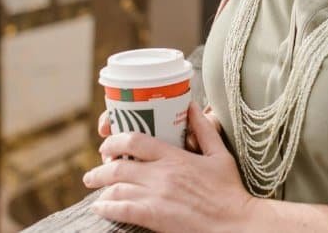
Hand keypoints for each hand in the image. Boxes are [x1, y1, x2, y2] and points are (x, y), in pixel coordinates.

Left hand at [84, 102, 255, 231]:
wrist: (235, 222)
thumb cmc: (229, 190)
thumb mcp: (219, 154)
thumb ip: (203, 129)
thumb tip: (191, 106)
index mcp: (175, 157)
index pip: (135, 141)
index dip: (114, 141)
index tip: (107, 146)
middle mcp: (161, 174)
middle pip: (118, 167)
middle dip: (99, 169)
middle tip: (92, 174)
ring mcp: (156, 196)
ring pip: (116, 188)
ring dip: (102, 189)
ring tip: (96, 192)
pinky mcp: (155, 217)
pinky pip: (122, 210)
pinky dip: (107, 208)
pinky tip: (101, 208)